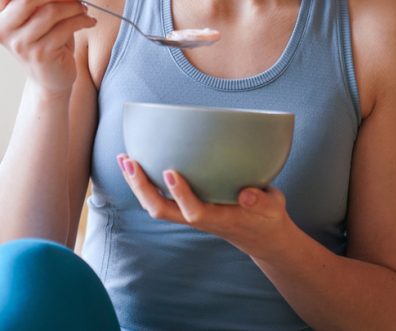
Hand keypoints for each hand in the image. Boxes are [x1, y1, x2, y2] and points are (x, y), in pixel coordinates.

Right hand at [0, 0, 96, 94]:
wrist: (53, 77)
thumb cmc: (48, 38)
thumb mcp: (41, 10)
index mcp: (1, 13)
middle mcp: (5, 28)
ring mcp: (21, 44)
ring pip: (50, 12)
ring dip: (74, 7)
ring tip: (84, 9)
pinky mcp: (40, 54)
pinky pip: (64, 28)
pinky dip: (81, 20)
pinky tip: (88, 21)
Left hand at [117, 153, 288, 259]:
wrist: (261, 236)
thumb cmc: (266, 217)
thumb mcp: (272, 208)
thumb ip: (261, 200)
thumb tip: (246, 194)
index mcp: (219, 218)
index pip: (194, 212)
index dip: (180, 194)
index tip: (170, 172)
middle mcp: (198, 217)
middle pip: (162, 210)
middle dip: (142, 188)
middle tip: (130, 162)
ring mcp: (189, 213)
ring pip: (155, 204)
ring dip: (137, 183)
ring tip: (124, 159)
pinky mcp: (187, 206)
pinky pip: (159, 196)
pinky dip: (145, 181)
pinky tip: (137, 163)